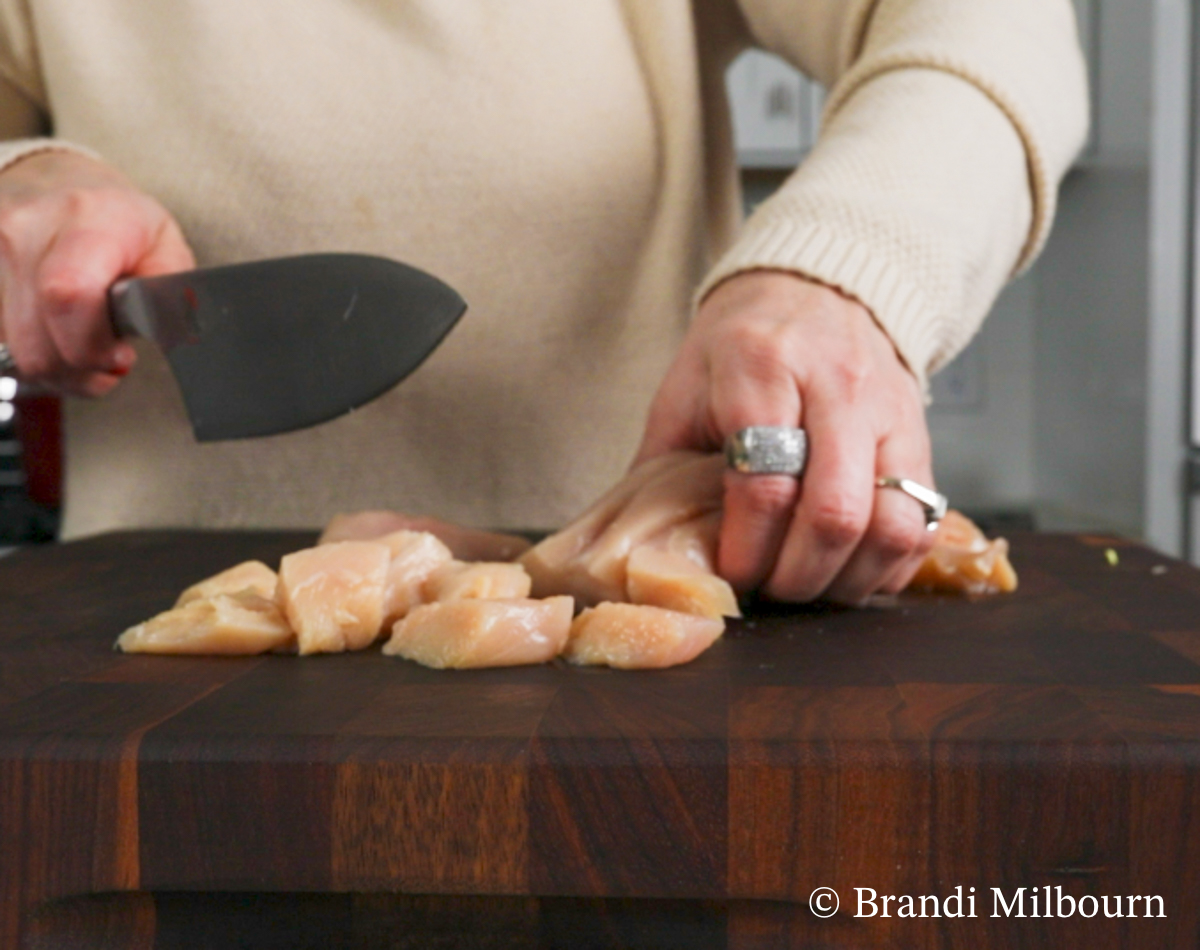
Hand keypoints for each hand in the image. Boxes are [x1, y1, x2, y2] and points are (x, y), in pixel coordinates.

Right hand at [0, 150, 194, 395]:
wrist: (58, 182)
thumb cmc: (121, 220)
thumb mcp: (165, 245)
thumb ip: (170, 291)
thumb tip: (167, 331)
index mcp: (88, 217)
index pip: (70, 295)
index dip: (94, 345)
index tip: (121, 356)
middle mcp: (29, 228)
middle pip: (41, 341)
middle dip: (83, 368)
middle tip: (111, 359)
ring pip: (20, 350)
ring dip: (60, 368)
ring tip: (88, 349)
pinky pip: (5, 341)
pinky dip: (36, 356)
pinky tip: (59, 341)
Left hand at [636, 270, 936, 604]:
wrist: (816, 289)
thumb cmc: (741, 345)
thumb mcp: (685, 387)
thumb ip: (663, 464)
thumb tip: (637, 545)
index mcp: (761, 366)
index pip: (764, 483)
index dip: (747, 549)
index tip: (732, 572)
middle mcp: (835, 386)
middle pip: (834, 513)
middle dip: (798, 575)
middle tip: (771, 588)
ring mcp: (888, 411)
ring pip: (892, 523)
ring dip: (850, 578)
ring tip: (813, 587)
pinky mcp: (921, 435)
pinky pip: (922, 520)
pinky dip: (891, 564)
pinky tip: (853, 571)